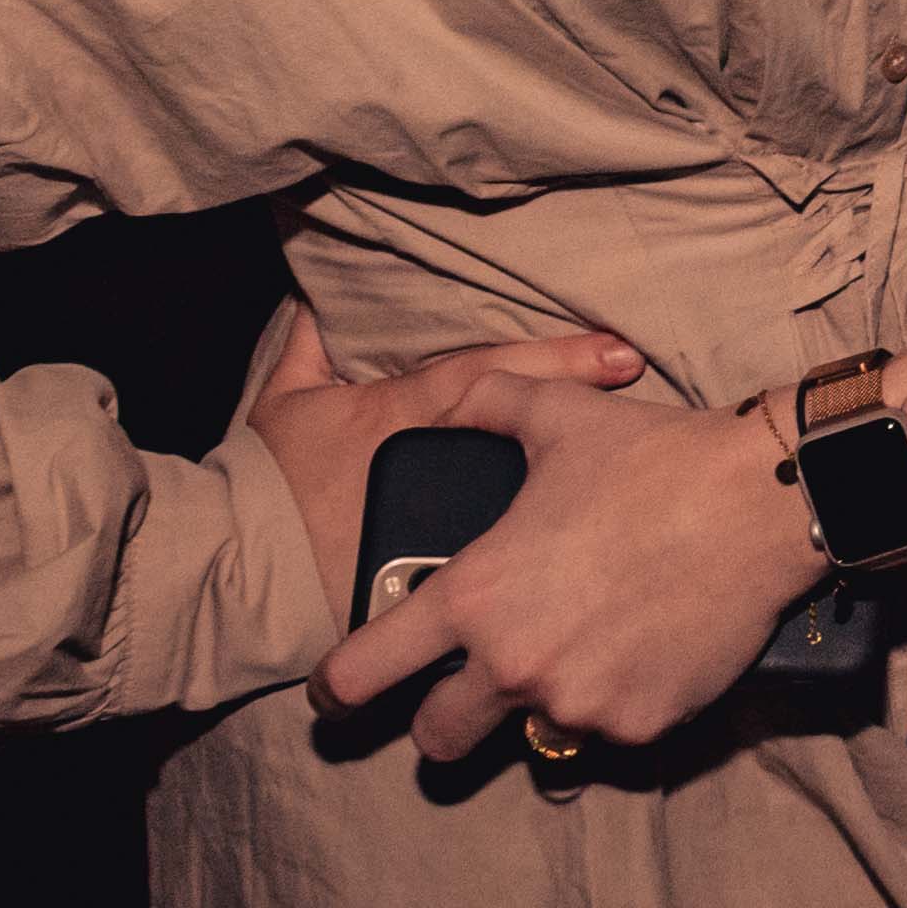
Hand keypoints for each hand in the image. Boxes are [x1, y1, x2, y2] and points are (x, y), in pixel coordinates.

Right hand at [239, 298, 642, 606]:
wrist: (239, 572)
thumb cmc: (268, 486)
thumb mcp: (286, 411)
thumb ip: (307, 355)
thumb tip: (315, 311)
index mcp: (407, 415)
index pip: (497, 377)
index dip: (563, 361)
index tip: (625, 353)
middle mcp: (443, 470)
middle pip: (537, 444)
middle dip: (602, 431)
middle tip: (667, 417)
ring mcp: (452, 536)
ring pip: (537, 513)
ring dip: (597, 502)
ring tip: (659, 494)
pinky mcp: (451, 596)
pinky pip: (513, 581)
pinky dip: (562, 577)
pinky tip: (614, 580)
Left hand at [306, 364, 828, 763]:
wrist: (763, 501)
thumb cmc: (655, 456)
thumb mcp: (558, 416)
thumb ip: (488, 401)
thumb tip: (455, 393)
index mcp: (474, 596)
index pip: (364, 672)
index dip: (337, 689)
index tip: (334, 696)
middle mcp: (514, 665)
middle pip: (437, 741)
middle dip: (442, 723)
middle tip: (466, 695)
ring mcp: (579, 704)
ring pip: (532, 735)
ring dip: (544, 704)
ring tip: (586, 648)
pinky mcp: (641, 725)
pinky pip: (608, 732)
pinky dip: (616, 703)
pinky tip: (645, 651)